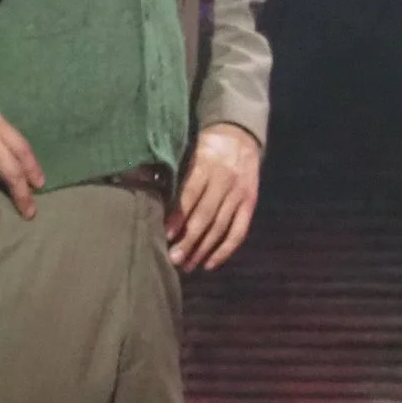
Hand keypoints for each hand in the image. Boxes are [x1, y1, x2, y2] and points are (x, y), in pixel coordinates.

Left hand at [169, 123, 261, 270]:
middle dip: (189, 240)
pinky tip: (210, 264)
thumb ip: (177, 175)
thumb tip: (152, 201)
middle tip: (173, 259)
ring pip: (221, 227)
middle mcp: (225, 181)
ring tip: (187, 266)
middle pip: (206, 215)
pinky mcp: (250, 203)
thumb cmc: (206, 148)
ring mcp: (239, 194)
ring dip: (203, 249)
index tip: (165, 236)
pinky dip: (226, 250)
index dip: (178, 217)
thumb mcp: (190, 153)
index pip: (191, 195)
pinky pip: (239, 231)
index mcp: (207, 166)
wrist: (241, 136)